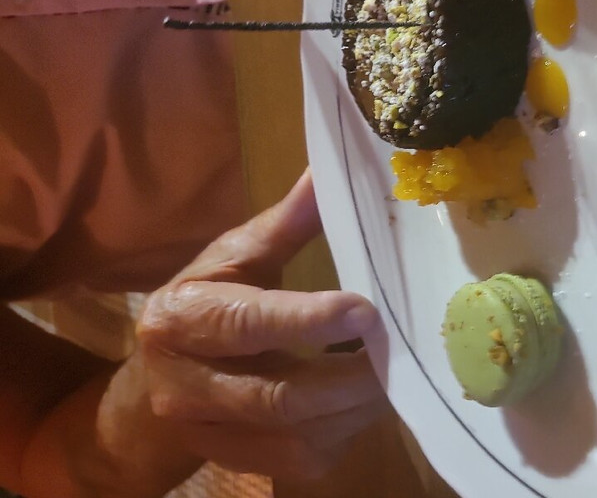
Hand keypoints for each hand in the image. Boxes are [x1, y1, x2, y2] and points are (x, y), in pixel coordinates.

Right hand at [132, 170, 388, 479]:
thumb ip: (284, 222)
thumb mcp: (234, 258)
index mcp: (182, 320)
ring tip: (397, 367)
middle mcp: (186, 388)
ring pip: (300, 435)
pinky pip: (308, 457)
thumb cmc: (205, 304)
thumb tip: (329, 170)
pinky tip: (370, 395)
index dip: (308, 320)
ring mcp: (213, 436)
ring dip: (359, 406)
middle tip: (401, 348)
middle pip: (278, 396)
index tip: (364, 310)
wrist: (156, 385)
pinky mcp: (245, 464)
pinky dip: (350, 429)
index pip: (247, 326)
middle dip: (350, 375)